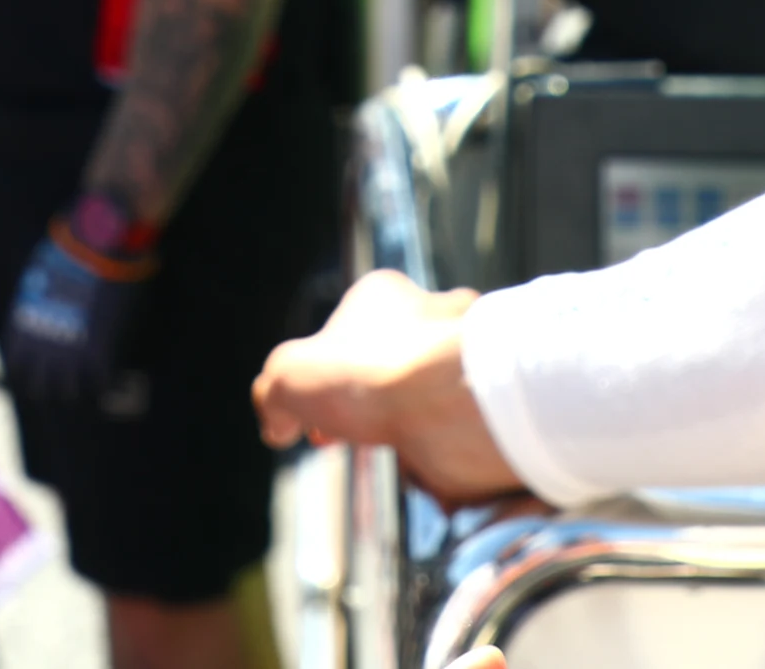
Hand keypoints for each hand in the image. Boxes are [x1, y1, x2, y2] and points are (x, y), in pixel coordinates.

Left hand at [3, 201, 154, 402]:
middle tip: (71, 387)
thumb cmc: (68, 248)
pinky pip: (102, 384)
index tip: (40, 377)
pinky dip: (110, 387)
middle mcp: (40, 347)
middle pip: (41, 389)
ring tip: (96, 387)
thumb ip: (33, 306)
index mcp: (21, 328)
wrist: (96, 241)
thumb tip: (37, 314)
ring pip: (72, 392)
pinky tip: (117, 382)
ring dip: (83, 391)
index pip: (14, 370)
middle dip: (54, 390)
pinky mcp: (99, 351)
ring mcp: (70, 353)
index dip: (26, 377)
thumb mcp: (35, 277)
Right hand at [254, 269, 526, 506]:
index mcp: (383, 295)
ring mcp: (466, 354)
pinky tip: (428, 467)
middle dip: (366, 409)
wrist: (445, 400)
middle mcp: (431, 314)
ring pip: (428, 399)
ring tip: (396, 453)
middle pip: (390, 367)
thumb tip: (278, 425)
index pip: (346, 334)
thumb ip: (273, 395)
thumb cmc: (363, 374)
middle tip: (349, 437)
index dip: (322, 381)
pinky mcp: (490, 394)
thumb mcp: (288, 378)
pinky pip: (462, 428)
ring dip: (407, 431)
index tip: (314, 422)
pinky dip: (443, 452)